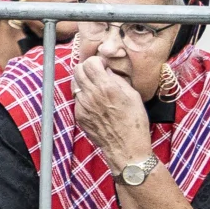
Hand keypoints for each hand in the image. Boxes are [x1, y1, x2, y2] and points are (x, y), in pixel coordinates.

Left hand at [67, 50, 154, 165]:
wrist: (125, 146)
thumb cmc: (134, 122)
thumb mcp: (133, 96)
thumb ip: (117, 80)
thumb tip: (107, 70)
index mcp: (106, 88)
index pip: (90, 63)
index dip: (97, 61)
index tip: (103, 65)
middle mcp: (91, 95)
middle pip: (78, 70)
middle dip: (87, 68)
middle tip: (97, 74)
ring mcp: (82, 105)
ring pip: (75, 83)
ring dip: (84, 82)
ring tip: (97, 88)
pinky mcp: (78, 115)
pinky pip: (77, 99)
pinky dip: (84, 96)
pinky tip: (96, 103)